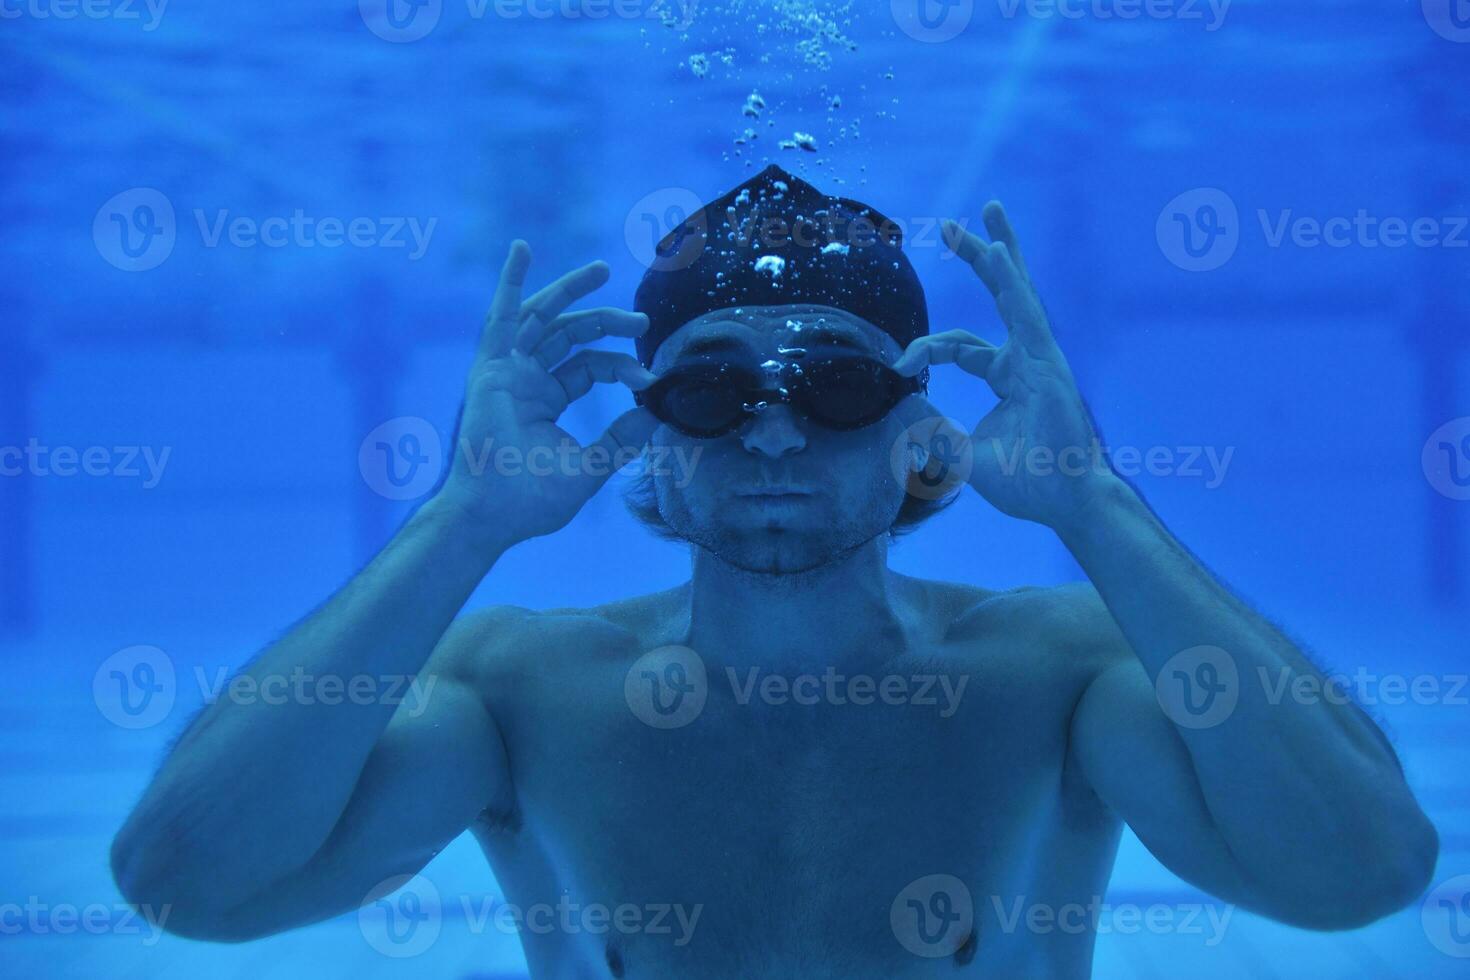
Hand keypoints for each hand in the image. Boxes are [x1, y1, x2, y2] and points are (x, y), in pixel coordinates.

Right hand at [434, 241, 658, 546]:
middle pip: (571, 334)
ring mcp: (506, 371)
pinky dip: (509, 282)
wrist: (493, 515)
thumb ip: (621, 439)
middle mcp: (525, 379)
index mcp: (545, 399)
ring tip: (602, 268)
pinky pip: (499, 318)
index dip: (621, 367)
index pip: (590, 366)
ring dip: (570, 290)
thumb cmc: (532, 500)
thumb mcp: (591, 466)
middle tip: (642, 322)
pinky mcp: (490, 370)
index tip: (649, 378)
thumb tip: (655, 413)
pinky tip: (521, 249)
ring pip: (542, 317)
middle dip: (608, 322)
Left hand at [892, 203, 1117, 529]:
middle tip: (952, 226)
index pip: (960, 345)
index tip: (897, 366)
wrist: (1065, 499)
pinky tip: (996, 252)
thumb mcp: (965, 456)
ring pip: (1017, 291)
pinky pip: (1026, 313)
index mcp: (1007, 375)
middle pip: (999, 296)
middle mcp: (1024, 358)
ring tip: (988, 210)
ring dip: (999, 251)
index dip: (927, 348)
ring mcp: (1040, 356)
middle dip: (979, 257)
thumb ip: (936, 434)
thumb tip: (902, 421)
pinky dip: (1010, 281)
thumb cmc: (1027, 481)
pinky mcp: (1048, 363)